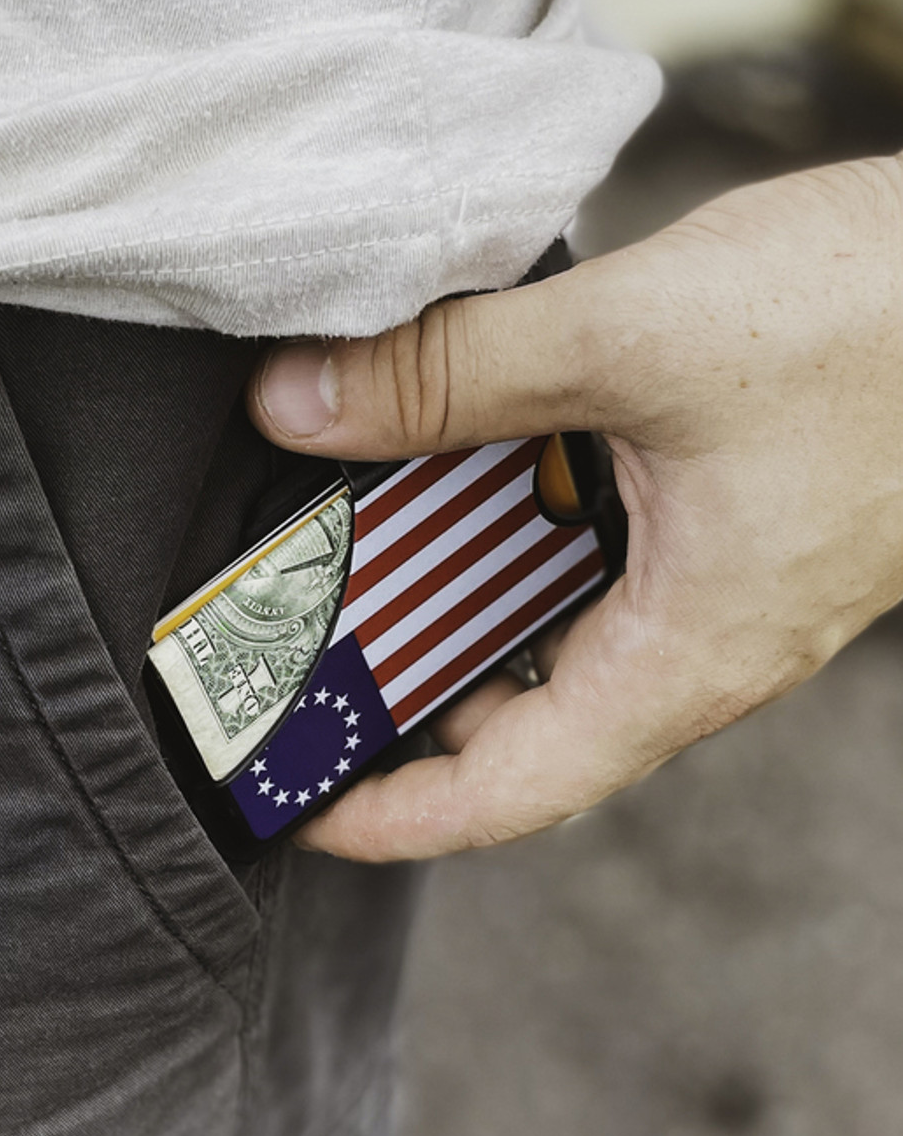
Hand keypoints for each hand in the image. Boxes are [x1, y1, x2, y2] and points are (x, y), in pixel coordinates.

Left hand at [248, 154, 902, 860]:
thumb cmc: (882, 319)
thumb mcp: (632, 339)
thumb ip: (454, 375)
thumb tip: (300, 406)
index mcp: (683, 655)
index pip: (509, 794)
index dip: (390, 816)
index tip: (299, 796)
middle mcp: (693, 639)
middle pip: (513, 708)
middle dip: (395, 677)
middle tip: (291, 631)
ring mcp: (707, 579)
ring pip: (547, 618)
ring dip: (448, 580)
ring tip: (354, 528)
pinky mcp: (715, 513)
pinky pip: (588, 545)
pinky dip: (511, 513)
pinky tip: (465, 446)